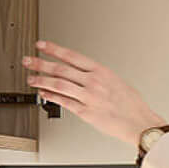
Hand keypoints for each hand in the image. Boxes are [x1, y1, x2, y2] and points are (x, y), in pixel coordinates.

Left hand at [21, 41, 167, 149]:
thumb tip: (85, 73)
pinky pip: (63, 101)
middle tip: (28, 60)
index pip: (71, 56)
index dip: (54, 49)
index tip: (41, 45)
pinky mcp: (85, 112)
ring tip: (31, 77)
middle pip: (61, 68)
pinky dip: (50, 96)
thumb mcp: (117, 81)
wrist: (139, 122)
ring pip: (58, 84)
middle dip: (41, 63)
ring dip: (41, 80)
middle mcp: (93, 82)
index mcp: (101, 71)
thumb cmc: (132, 105)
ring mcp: (88, 96)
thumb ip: (98, 76)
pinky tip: (42, 92)